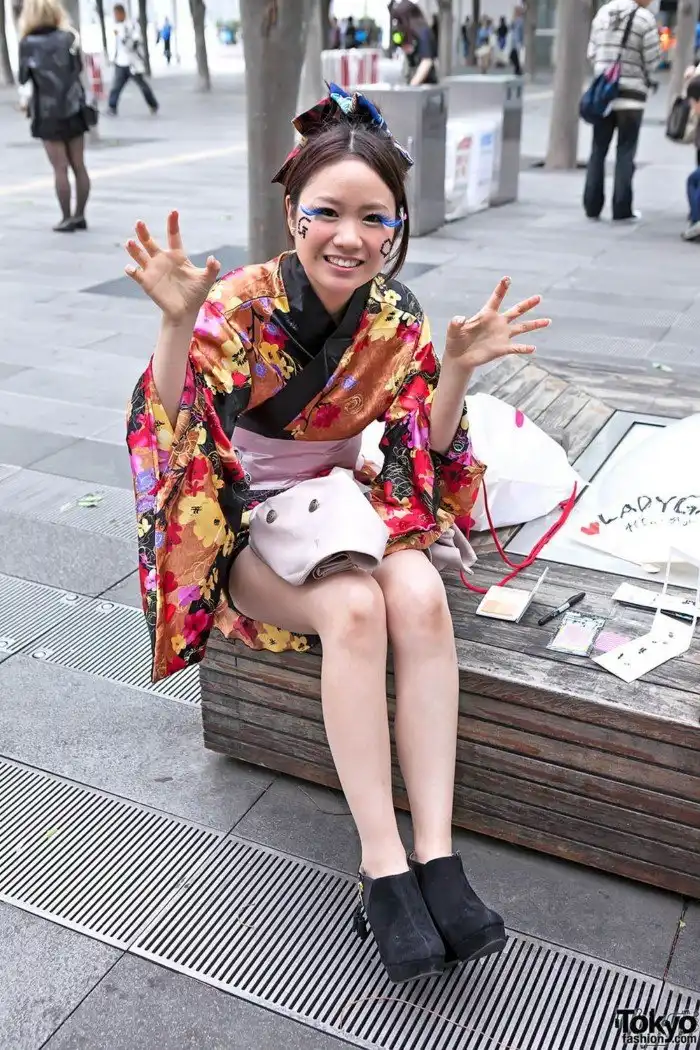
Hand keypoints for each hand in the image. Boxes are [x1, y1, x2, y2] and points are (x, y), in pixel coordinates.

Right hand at [124, 210, 219, 324]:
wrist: (185, 311)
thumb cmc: (195, 294)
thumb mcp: (206, 280)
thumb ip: (212, 268)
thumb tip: (213, 259)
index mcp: (177, 256)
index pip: (173, 236)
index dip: (173, 224)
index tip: (173, 211)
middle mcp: (162, 259)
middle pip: (150, 242)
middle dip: (143, 232)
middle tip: (138, 222)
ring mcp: (153, 270)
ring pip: (139, 255)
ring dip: (134, 249)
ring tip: (129, 242)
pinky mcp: (147, 282)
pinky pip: (137, 274)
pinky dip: (132, 271)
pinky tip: (130, 268)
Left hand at [443, 277, 550, 371]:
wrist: (459, 357)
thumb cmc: (456, 340)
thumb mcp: (453, 330)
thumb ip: (456, 323)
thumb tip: (460, 318)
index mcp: (486, 314)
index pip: (496, 299)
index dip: (501, 289)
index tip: (507, 278)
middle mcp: (498, 323)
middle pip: (516, 311)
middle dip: (527, 304)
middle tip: (539, 297)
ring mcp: (502, 335)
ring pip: (522, 328)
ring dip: (535, 324)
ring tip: (548, 321)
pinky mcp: (502, 348)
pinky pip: (516, 347)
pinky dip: (524, 348)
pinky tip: (533, 348)